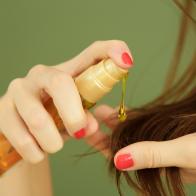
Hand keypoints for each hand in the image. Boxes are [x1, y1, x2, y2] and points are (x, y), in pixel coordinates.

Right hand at [0, 40, 132, 163]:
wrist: (25, 128)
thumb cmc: (57, 116)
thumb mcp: (78, 115)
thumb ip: (89, 119)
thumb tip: (90, 126)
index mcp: (68, 72)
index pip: (94, 52)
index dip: (112, 51)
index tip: (126, 63)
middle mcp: (42, 73)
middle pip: (61, 83)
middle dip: (74, 115)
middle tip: (79, 132)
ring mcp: (19, 88)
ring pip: (38, 118)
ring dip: (52, 141)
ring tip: (54, 145)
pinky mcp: (1, 108)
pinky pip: (21, 138)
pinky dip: (35, 152)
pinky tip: (38, 150)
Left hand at [90, 105, 195, 182]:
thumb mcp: (185, 152)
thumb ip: (153, 156)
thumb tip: (119, 161)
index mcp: (156, 169)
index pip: (121, 158)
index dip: (103, 145)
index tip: (88, 131)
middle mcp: (154, 156)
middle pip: (122, 143)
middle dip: (104, 130)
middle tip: (88, 115)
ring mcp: (159, 141)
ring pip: (131, 132)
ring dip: (115, 121)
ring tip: (99, 109)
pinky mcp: (166, 129)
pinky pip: (144, 123)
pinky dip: (131, 117)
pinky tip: (120, 110)